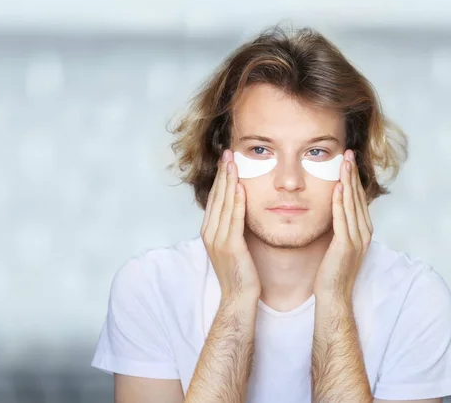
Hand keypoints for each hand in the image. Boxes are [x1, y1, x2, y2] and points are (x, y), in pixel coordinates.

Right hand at [200, 148, 260, 301]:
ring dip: (228, 181)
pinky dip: (236, 202)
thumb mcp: (234, 245)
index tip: (226, 160)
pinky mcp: (230, 246)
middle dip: (222, 173)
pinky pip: (233, 219)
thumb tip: (240, 208)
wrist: (239, 298)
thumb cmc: (240, 272)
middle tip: (227, 152)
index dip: (220, 177)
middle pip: (216, 196)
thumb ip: (233, 226)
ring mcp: (218, 239)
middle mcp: (210, 232)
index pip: (215, 198)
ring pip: (223, 203)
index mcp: (210, 231)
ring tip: (232, 161)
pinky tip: (239, 187)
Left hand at [313, 149, 372, 303]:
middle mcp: (363, 233)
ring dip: (348, 182)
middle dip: (352, 174)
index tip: (347, 161)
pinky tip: (338, 187)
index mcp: (363, 231)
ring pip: (352, 204)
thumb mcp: (339, 244)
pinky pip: (343, 219)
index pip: (359, 199)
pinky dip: (341, 202)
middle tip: (348, 153)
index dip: (353, 179)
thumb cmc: (333, 272)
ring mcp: (356, 240)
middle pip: (358, 197)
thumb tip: (335, 210)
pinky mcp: (346, 246)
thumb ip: (341, 227)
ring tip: (344, 163)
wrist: (334, 297)